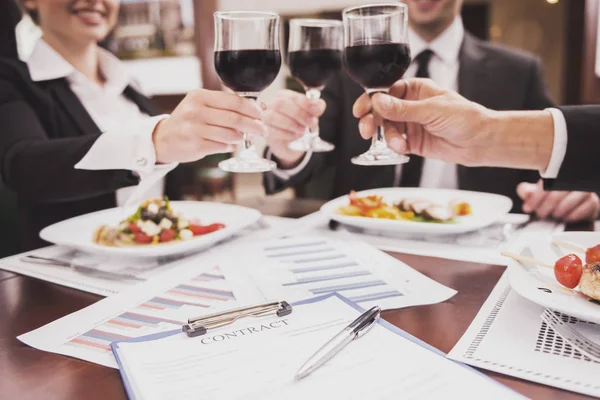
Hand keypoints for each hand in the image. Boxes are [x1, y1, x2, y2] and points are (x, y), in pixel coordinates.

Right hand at [152, 89, 266, 162]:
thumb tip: (255, 110)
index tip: (260, 114)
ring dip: (240, 137)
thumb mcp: (201, 105)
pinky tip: (230, 145)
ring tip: (242, 137)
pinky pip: (221, 146)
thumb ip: (224, 106)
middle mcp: (195, 111)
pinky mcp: (195, 145)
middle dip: (253, 125)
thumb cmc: (188, 121)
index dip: (251, 109)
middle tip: (262, 130)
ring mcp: (194, 129)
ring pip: (230, 134)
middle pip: (234, 118)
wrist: (164, 138)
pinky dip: (230, 146)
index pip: (233, 101)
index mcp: (199, 96)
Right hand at [262, 90, 325, 167]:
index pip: (292, 95)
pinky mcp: (265, 132)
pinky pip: (271, 131)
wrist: (288, 142)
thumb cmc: (297, 123)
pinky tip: (295, 135)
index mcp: (283, 96)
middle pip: (280, 104)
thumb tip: (319, 105)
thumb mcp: (309, 114)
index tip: (317, 111)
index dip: (305, 103)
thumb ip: (316, 108)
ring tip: (302, 130)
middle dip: (299, 114)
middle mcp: (271, 104)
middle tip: (311, 123)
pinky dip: (287, 134)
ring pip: (272, 117)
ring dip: (291, 124)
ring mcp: (265, 118)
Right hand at [352, 78, 553, 170]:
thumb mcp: (431, 110)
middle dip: (372, 121)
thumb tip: (378, 101)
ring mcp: (410, 124)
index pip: (385, 91)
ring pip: (386, 129)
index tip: (360, 111)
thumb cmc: (465, 118)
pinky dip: (394, 147)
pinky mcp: (412, 142)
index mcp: (415, 89)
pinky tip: (402, 149)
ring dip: (387, 137)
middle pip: (380, 111)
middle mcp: (410, 105)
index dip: (370, 100)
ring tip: (397, 145)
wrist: (481, 143)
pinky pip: (394, 144)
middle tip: (367, 131)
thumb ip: (402, 108)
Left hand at [517, 180, 599, 221]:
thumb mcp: (537, 194)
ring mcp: (584, 190)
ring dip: (560, 209)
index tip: (527, 208)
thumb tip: (523, 191)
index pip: (546, 183)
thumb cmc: (553, 199)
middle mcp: (572, 180)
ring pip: (572, 198)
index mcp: (557, 176)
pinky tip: (567, 217)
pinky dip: (575, 214)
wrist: (572, 209)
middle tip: (540, 214)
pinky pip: (586, 206)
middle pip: (558, 191)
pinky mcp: (593, 201)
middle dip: (546, 205)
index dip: (535, 197)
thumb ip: (528, 191)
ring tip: (553, 215)